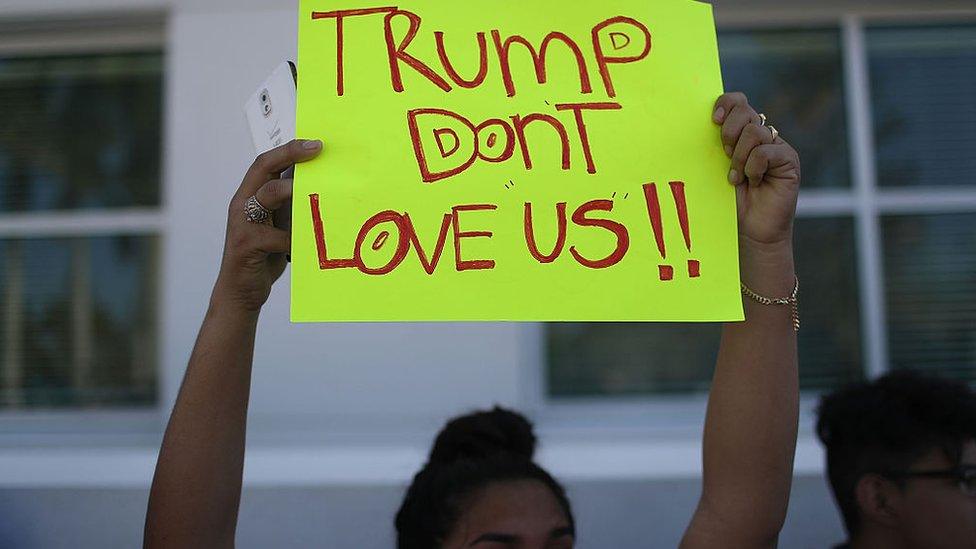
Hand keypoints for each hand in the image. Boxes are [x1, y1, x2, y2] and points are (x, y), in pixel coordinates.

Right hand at [214, 139, 322, 311]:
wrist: (240, 291)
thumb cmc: (263, 255)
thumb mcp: (276, 224)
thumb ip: (286, 204)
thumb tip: (315, 181)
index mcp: (249, 195)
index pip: (265, 162)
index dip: (289, 150)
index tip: (316, 144)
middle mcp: (242, 204)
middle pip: (263, 168)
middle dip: (290, 155)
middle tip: (318, 150)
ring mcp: (242, 223)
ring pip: (269, 195)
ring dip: (294, 192)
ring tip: (315, 192)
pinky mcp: (246, 245)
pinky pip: (278, 236)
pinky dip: (296, 239)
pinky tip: (307, 245)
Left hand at [713, 93, 800, 250]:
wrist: (749, 232)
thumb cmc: (727, 202)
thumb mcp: (715, 169)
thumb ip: (714, 145)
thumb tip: (703, 122)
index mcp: (741, 133)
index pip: (737, 102)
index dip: (725, 104)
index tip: (712, 120)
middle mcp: (761, 135)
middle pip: (745, 110)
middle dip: (728, 131)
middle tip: (724, 154)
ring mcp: (776, 147)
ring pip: (754, 131)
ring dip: (739, 155)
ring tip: (736, 176)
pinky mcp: (789, 161)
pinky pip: (767, 151)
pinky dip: (754, 166)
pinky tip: (753, 181)